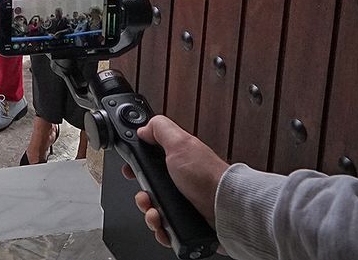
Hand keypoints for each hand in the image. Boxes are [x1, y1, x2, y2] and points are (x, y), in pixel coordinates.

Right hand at [125, 116, 228, 249]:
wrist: (225, 208)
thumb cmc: (207, 176)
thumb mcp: (180, 143)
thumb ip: (160, 129)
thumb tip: (143, 128)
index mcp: (177, 161)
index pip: (149, 162)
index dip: (137, 167)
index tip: (131, 171)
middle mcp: (179, 182)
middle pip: (148, 189)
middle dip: (142, 196)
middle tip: (145, 196)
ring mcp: (183, 203)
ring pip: (154, 211)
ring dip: (149, 214)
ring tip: (155, 214)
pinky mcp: (187, 223)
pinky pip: (165, 229)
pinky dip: (161, 229)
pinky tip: (164, 225)